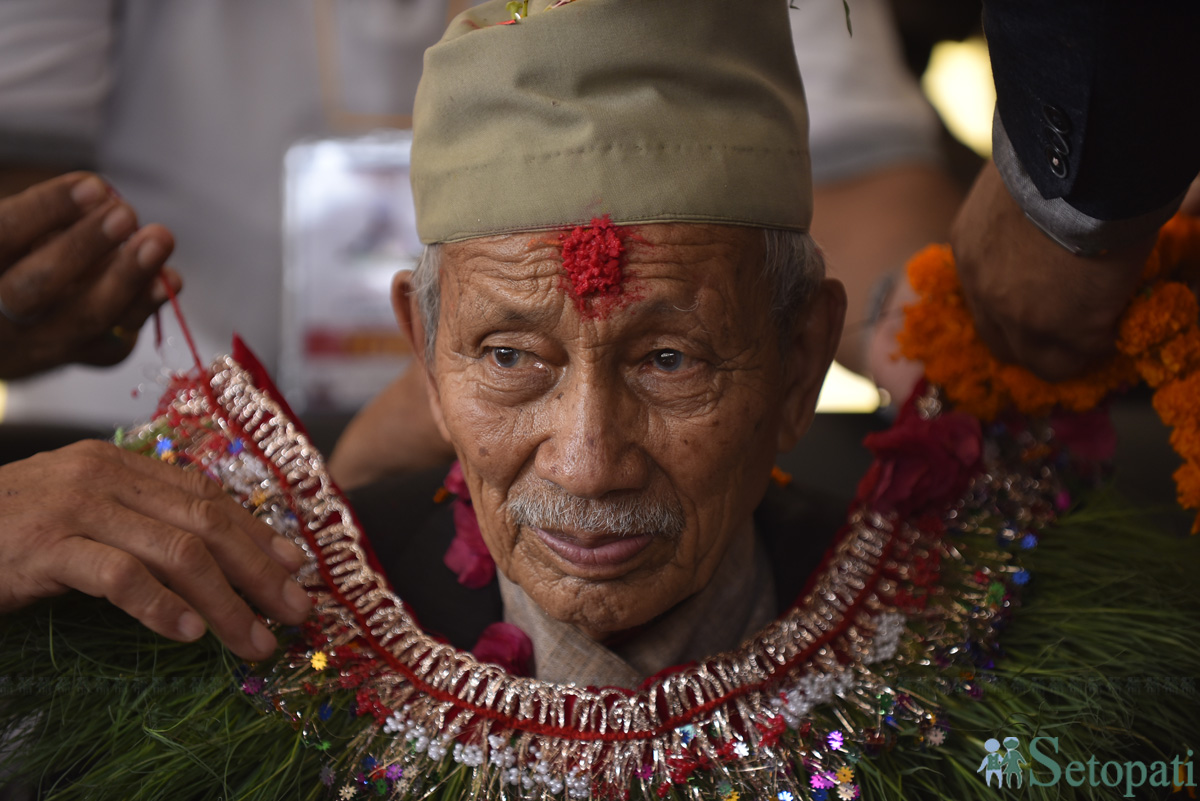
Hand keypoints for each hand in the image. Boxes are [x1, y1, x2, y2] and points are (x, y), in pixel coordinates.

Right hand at [0, 172, 181, 378]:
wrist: (9, 329)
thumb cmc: (17, 260)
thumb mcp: (21, 234)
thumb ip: (50, 217)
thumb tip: (100, 197)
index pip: (5, 236)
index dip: (47, 209)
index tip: (93, 186)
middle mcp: (1, 315)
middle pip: (38, 287)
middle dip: (85, 247)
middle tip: (125, 214)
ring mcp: (40, 342)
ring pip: (85, 318)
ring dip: (129, 277)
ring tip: (159, 239)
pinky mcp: (81, 356)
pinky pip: (116, 339)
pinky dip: (145, 305)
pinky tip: (168, 280)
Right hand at [0, 440, 311, 659]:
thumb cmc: (7, 532)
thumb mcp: (81, 515)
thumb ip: (137, 521)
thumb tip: (210, 557)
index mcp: (119, 465)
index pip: (207, 496)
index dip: (258, 532)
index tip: (296, 566)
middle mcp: (104, 476)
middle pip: (206, 524)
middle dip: (259, 571)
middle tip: (296, 611)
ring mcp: (75, 508)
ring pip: (177, 552)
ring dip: (227, 602)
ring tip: (255, 640)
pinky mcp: (45, 547)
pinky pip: (120, 576)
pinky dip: (162, 606)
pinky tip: (190, 633)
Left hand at [951, 162, 1152, 380]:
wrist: (1081, 167)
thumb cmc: (1052, 159)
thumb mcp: (1014, 187)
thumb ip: (1016, 214)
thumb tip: (1041, 219)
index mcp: (970, 250)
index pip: (984, 300)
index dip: (1015, 309)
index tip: (1044, 303)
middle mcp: (984, 290)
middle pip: (1003, 344)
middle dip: (1035, 343)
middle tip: (1072, 329)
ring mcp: (1022, 317)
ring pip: (1045, 364)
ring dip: (1074, 352)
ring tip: (1105, 331)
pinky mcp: (1070, 330)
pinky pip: (1088, 354)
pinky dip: (1107, 340)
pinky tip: (1123, 319)